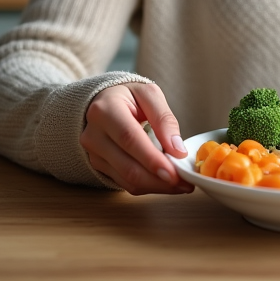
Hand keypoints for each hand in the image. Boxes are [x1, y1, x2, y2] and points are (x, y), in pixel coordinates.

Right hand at [80, 82, 194, 195]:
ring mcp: (94, 154)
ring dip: (156, 186)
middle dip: (159, 179)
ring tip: (180, 183)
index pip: (129, 139)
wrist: (104, 102)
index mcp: (105, 110)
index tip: (174, 172)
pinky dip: (148, 186)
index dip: (152, 159)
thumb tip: (177, 150)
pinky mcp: (99, 167)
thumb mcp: (149, 95)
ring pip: (127, 180)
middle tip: (185, 183)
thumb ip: (164, 119)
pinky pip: (125, 184)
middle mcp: (94, 135)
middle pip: (128, 167)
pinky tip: (164, 181)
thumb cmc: (129, 97)